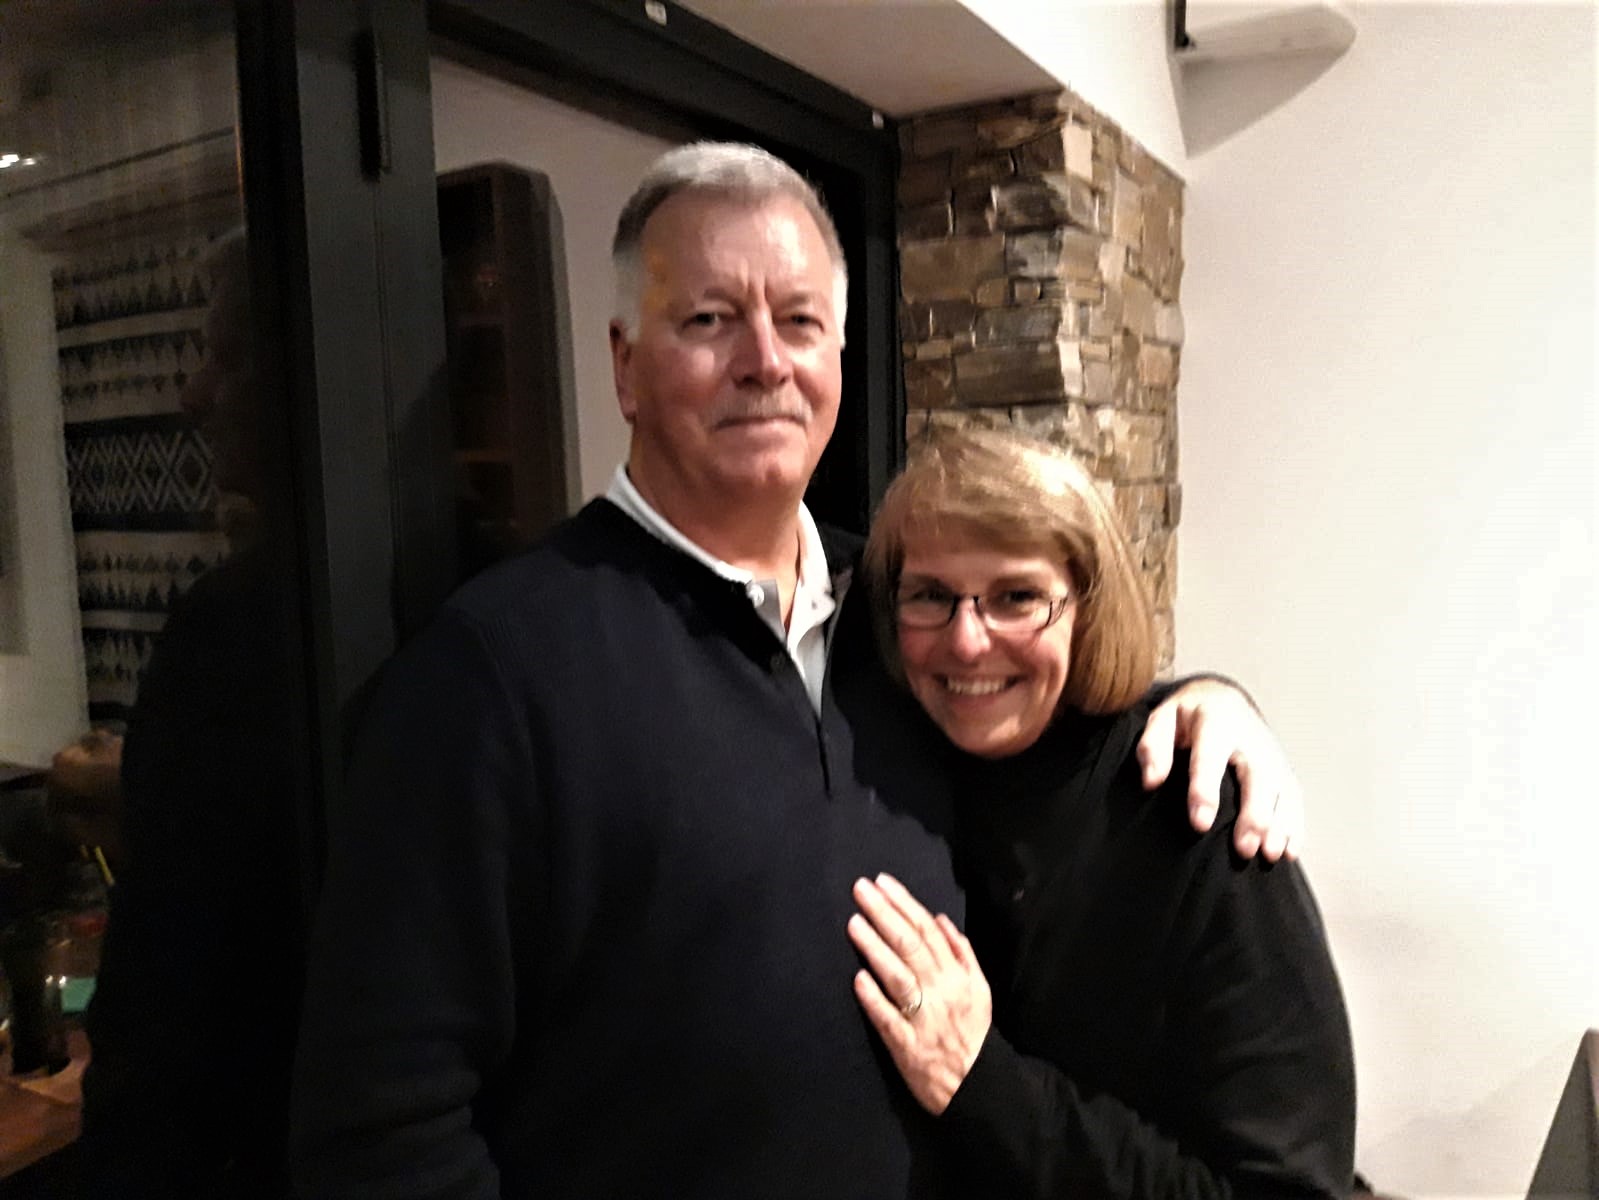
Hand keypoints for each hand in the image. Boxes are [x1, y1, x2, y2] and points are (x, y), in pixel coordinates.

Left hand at [847, 873, 991, 1114]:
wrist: (978, 1086)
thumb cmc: (973, 1033)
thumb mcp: (980, 989)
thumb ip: (963, 954)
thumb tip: (940, 919)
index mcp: (958, 976)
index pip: (928, 931)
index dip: (904, 904)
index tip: (882, 882)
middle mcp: (942, 992)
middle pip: (910, 946)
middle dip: (884, 914)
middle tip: (860, 889)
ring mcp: (923, 1019)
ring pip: (899, 977)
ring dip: (875, 948)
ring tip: (854, 923)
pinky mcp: (907, 1047)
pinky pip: (889, 1019)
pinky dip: (874, 998)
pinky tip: (857, 978)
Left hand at [1137, 679, 1303, 860]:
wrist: (1222, 699)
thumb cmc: (1185, 718)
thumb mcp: (1161, 720)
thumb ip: (1153, 747)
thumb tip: (1151, 781)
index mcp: (1215, 720)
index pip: (1210, 757)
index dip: (1206, 790)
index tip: (1200, 824)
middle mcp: (1249, 737)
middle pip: (1257, 775)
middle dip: (1254, 814)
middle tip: (1244, 849)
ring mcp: (1271, 752)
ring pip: (1281, 788)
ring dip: (1279, 823)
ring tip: (1268, 855)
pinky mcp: (1282, 767)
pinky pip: (1293, 796)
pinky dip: (1294, 824)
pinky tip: (1288, 852)